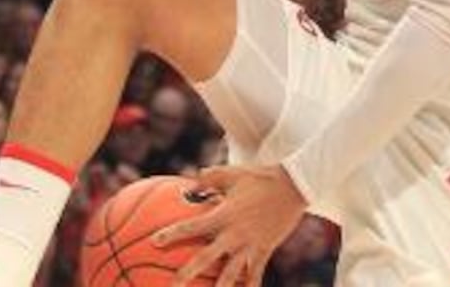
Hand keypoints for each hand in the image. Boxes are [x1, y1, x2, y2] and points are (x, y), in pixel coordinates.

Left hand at [155, 164, 305, 286]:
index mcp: (223, 215)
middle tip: (173, 285)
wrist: (294, 187)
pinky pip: (255, 275)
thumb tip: (190, 182)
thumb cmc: (260, 177)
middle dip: (187, 273)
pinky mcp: (264, 251)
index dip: (172, 234)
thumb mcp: (232, 173)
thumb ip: (209, 177)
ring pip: (231, 274)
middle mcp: (234, 234)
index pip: (192, 227)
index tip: (155, 242)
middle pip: (206, 258)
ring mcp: (250, 245)